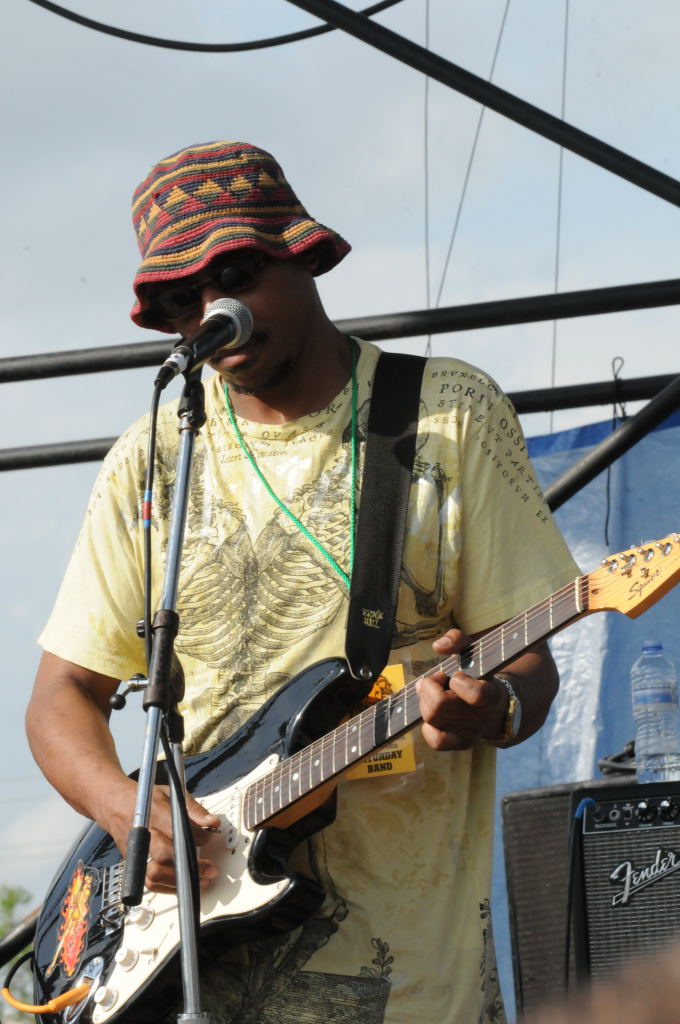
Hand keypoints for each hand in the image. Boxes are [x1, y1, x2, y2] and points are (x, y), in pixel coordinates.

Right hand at [98, 778, 221, 893]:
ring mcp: (137, 851)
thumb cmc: (147, 799)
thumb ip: (194, 809)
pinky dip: (168, 887)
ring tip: (202, 880)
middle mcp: (144, 833)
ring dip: (180, 881)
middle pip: (165, 855)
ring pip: (155, 874)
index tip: (208, 837)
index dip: (198, 836)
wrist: (116, 805)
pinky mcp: (134, 863)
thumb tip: (212, 822)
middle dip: (191, 865)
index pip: (178, 829)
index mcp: (155, 812)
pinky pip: (149, 882)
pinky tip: (184, 885)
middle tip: (211, 868)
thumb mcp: (172, 794)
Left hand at [416, 628, 506, 750]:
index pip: (476, 694)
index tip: (456, 674)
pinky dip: (427, 727)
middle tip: (436, 679)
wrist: (498, 706)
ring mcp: (471, 733)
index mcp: (492, 694)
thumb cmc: (481, 673)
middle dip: (430, 687)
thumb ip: (458, 640)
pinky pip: (436, 741)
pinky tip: (432, 714)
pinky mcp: (461, 743)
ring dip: (425, 700)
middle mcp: (482, 717)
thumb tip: (438, 646)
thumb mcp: (474, 651)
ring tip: (434, 692)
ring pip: (432, 719)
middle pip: (440, 706)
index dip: (458, 682)